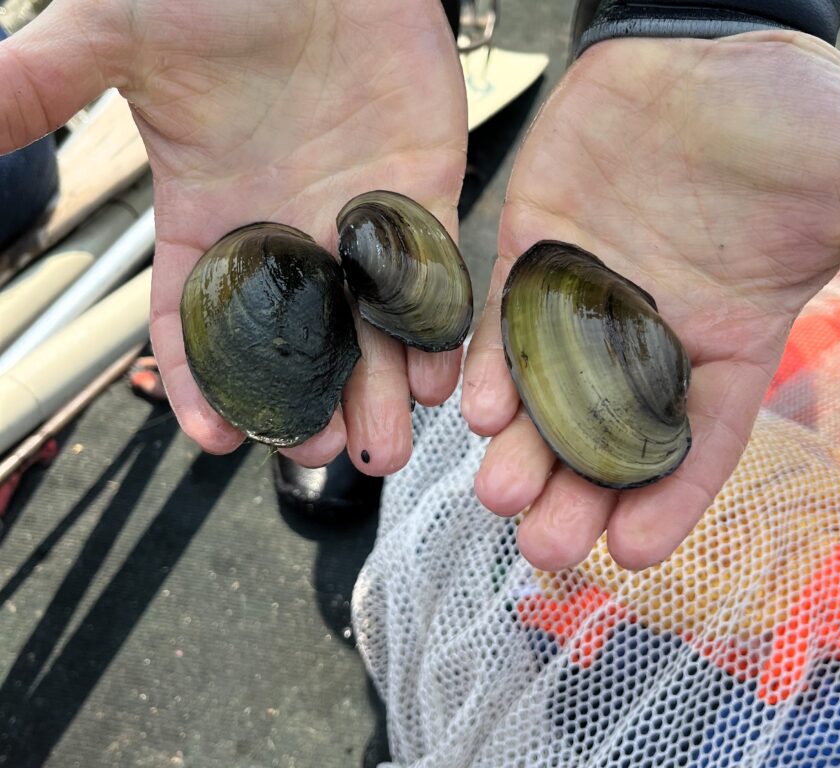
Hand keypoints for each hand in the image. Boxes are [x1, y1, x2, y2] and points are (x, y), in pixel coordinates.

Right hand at [0, 0, 466, 472]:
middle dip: (307, 404)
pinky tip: (437, 375)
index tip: (215, 435)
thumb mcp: (112, 37)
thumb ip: (37, 90)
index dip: (203, 380)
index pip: (197, 319)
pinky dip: (435, 329)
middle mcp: (285, 231)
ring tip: (382, 443)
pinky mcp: (421, 193)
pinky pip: (431, 277)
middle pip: (295, 344)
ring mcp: (355, 218)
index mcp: (209, 213)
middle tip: (319, 454)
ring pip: (369, 328)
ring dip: (379, 390)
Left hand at [461, 31, 839, 571]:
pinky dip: (494, 366)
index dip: (670, 499)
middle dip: (580, 495)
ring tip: (500, 496)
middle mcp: (653, 331)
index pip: (701, 438)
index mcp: (729, 336)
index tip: (636, 555)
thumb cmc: (791, 109)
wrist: (707, 39)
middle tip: (548, 551)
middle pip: (612, 436)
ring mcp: (589, 293)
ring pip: (550, 392)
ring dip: (525, 449)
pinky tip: (478, 409)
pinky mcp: (536, 247)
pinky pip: (508, 321)